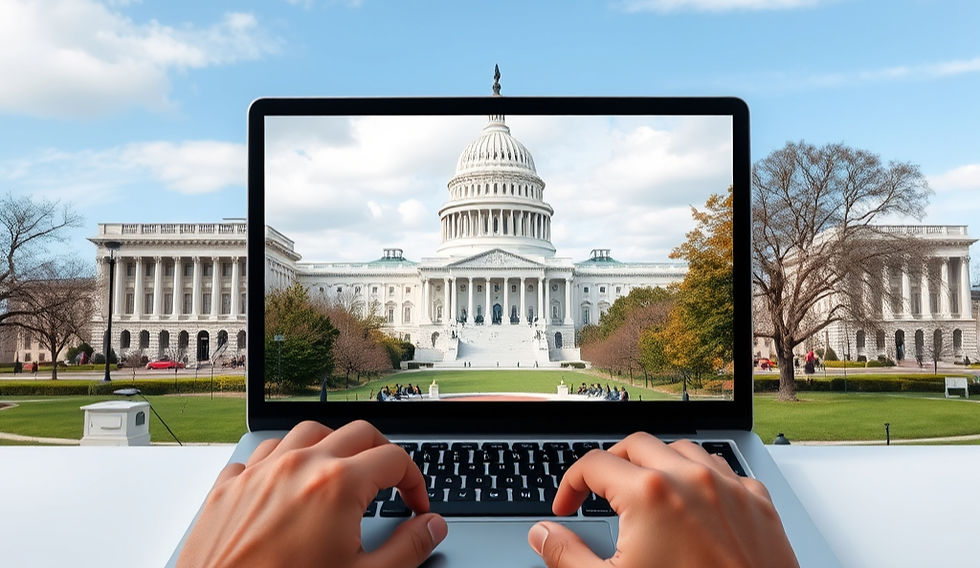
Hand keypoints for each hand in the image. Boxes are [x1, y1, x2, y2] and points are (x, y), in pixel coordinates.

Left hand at [178, 420, 447, 567]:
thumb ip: (407, 549)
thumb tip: (431, 526)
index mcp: (337, 484)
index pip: (394, 459)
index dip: (415, 481)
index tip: (416, 505)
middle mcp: (299, 466)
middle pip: (356, 432)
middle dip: (381, 453)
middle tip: (389, 482)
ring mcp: (259, 472)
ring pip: (307, 432)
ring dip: (332, 445)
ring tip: (342, 472)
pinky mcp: (227, 488)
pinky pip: (262, 453)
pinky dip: (283, 459)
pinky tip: (288, 484)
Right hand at [528, 433, 798, 567]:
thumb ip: (567, 556)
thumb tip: (543, 535)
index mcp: (649, 494)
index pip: (594, 464)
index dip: (570, 485)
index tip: (566, 507)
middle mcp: (690, 478)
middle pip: (636, 444)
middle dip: (611, 464)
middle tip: (599, 492)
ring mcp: (729, 488)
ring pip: (682, 449)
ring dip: (657, 463)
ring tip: (645, 492)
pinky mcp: (758, 504)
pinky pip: (724, 470)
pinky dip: (701, 476)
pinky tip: (694, 502)